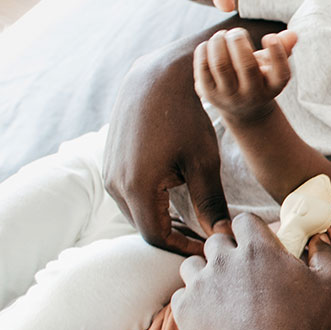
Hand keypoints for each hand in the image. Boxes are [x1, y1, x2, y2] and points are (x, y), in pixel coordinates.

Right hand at [106, 32, 244, 256]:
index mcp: (138, 188)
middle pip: (145, 228)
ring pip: (136, 213)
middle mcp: (115, 185)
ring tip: (194, 220)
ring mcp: (108, 174)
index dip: (184, 248)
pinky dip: (151, 204)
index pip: (158, 237)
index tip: (209, 247)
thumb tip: (222, 236)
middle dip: (175, 237)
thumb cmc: (186, 119)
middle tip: (206, 237)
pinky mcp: (109, 164)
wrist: (157, 81)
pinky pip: (128, 196)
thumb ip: (210, 203)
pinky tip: (175, 198)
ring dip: (162, 220)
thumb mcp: (204, 163)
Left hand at [172, 215, 330, 329]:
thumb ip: (327, 254)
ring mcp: (201, 284)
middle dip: (226, 253)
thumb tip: (318, 240)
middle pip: (215, 241)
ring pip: (193, 266)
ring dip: (205, 274)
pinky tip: (210, 316)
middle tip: (240, 274)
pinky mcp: (185, 309)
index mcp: (258, 249)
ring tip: (221, 295)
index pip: (244, 221)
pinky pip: (181, 296)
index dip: (249, 231)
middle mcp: (224, 260)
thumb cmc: (303, 326)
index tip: (256, 246)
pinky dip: (192, 302)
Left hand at [195, 28, 298, 120]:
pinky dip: (204, 51)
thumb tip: (292, 34)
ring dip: (219, 43)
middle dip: (239, 41)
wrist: (240, 108)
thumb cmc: (259, 78)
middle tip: (236, 32)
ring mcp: (229, 96)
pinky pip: (203, 68)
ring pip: (221, 65)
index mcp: (273, 87)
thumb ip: (282, 48)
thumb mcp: (272, 65)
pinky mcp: (208, 93)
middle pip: (246, 66)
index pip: (281, 72)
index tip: (270, 36)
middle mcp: (253, 95)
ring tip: (221, 35)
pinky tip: (209, 44)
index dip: (277, 53)